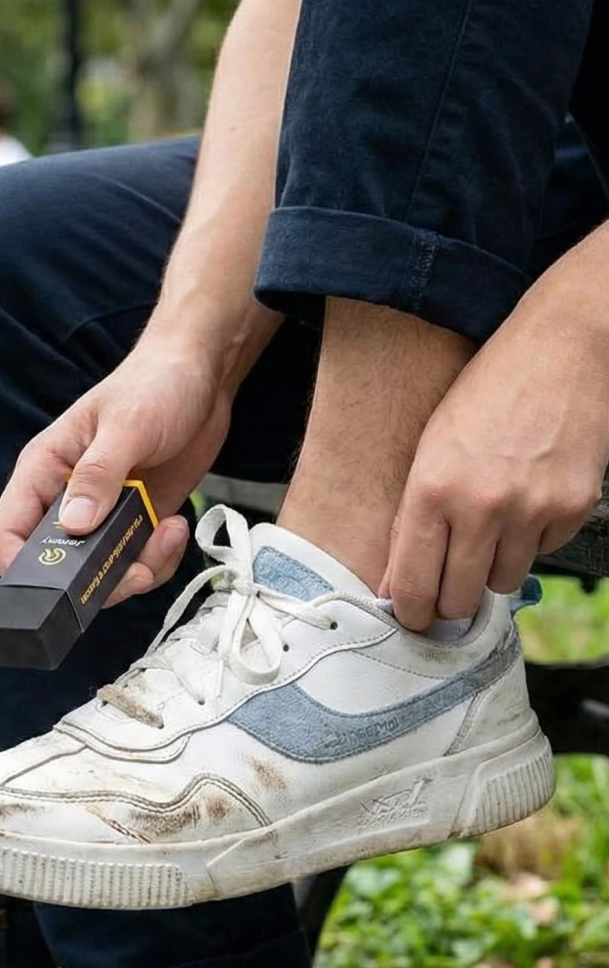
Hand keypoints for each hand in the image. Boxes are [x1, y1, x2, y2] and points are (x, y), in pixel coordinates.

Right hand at [0, 327, 233, 605]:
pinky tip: (176, 527)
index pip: (6, 531)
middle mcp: (66, 499)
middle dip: (93, 580)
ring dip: (135, 571)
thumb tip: (75, 524)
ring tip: (167, 535)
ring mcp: (102, 516)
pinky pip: (136, 564)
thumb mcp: (126, 426)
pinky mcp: (136, 524)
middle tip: (133, 572)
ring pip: (100, 574)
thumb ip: (99, 474)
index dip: (18, 568)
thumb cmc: (154, 385)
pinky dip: (159, 560)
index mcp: (44, 471)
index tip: (53, 590)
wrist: (201, 379)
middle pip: (56, 566)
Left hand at [384, 304, 608, 629]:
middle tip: (447, 595)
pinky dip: (530, 541)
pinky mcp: (573, 507)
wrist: (561, 348)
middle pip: (460, 598)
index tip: (411, 620)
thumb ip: (409, 520)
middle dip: (450, 604)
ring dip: (490, 570)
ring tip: (486, 532)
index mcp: (430, 490)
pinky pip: (543, 553)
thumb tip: (395, 586)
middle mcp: (480, 506)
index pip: (412, 582)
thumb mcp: (428, 450)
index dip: (410, 612)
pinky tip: (524, 503)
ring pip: (503, 582)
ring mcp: (531, 509)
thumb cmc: (483, 395)